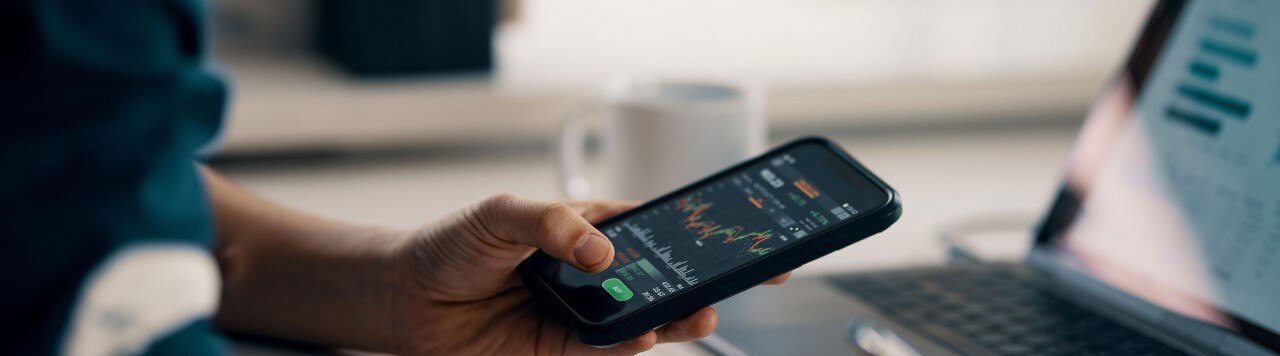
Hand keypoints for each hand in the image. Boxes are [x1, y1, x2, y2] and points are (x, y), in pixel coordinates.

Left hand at [388, 194, 790, 354]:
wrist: (407, 297)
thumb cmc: (454, 243)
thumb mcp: (503, 213)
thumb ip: (554, 225)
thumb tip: (602, 252)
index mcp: (590, 228)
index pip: (659, 228)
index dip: (702, 233)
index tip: (745, 238)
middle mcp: (594, 272)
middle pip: (663, 278)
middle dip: (703, 281)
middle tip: (736, 281)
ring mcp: (582, 311)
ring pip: (644, 318)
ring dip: (675, 317)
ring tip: (698, 313)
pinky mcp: (562, 348)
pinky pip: (606, 348)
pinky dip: (629, 343)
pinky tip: (645, 333)